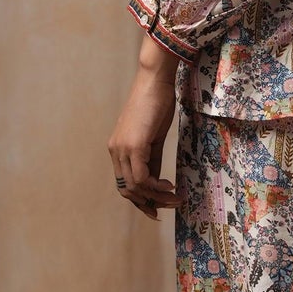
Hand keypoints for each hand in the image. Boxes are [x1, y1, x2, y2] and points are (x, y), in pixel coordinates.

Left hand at [108, 38, 179, 218]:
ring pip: (135, 187)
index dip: (140, 200)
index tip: (158, 209)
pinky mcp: (133, 146)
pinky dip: (156, 186)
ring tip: (176, 197)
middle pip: (128, 190)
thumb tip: (157, 181)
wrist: (155, 83)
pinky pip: (142, 178)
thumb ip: (151, 159)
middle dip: (149, 203)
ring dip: (157, 197)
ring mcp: (122, 149)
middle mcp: (115, 151)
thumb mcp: (154, 137)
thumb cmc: (156, 104)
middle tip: (170, 206)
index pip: (124, 184)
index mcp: (118, 149)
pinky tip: (171, 185)